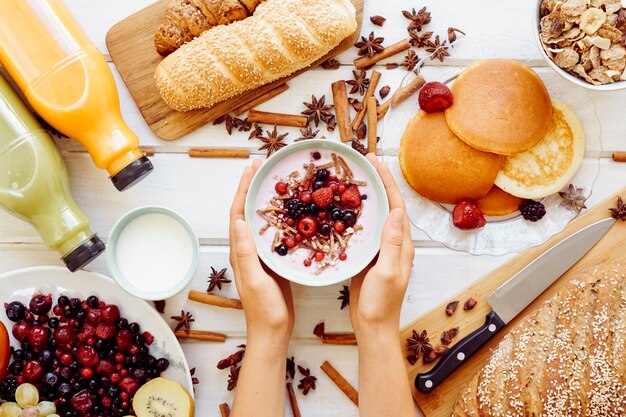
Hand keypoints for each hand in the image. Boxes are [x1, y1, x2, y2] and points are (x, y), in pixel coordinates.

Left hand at [229, 160, 294, 345]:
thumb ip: (246, 253)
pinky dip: (281, 217)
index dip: (243, 189)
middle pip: (247, 211)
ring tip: (277, 181)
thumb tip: (240, 220)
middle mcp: (247, 249)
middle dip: (253, 187)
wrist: (273, 331)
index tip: (252, 168)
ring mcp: (260, 255)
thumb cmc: (264, 310)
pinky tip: (293, 212)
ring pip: (262, 220)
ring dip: (266, 199)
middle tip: (264, 166)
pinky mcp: (273, 261)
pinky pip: (275, 232)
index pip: (238, 213)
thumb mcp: (255, 280)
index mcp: (240, 251)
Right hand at [349, 154, 413, 336]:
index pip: (396, 206)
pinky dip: (353, 216)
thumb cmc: (381, 304)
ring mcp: (379, 250)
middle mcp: (393, 244)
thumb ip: (392, 244)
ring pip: (373, 216)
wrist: (372, 327)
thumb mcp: (387, 272)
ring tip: (352, 179)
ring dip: (365, 197)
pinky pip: (361, 231)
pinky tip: (340, 209)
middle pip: (386, 206)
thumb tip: (397, 212)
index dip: (388, 183)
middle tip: (363, 164)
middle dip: (377, 183)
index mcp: (401, 245)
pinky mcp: (366, 257)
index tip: (377, 163)